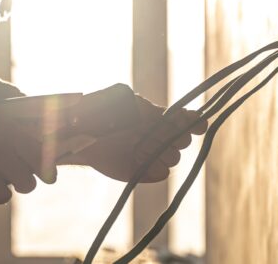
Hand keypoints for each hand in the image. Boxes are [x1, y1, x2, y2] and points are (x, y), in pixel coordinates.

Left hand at [62, 85, 206, 181]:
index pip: (188, 121)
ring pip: (174, 158)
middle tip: (150, 133)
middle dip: (172, 137)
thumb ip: (153, 111)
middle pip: (184, 141)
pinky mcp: (145, 171)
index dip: (194, 123)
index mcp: (159, 118)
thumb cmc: (103, 115)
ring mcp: (154, 155)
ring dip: (159, 151)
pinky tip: (138, 159)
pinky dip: (154, 167)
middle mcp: (160, 137)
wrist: (82, 135)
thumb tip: (180, 117)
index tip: (196, 125)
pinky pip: (163, 173)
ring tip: (137, 145)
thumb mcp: (128, 105)